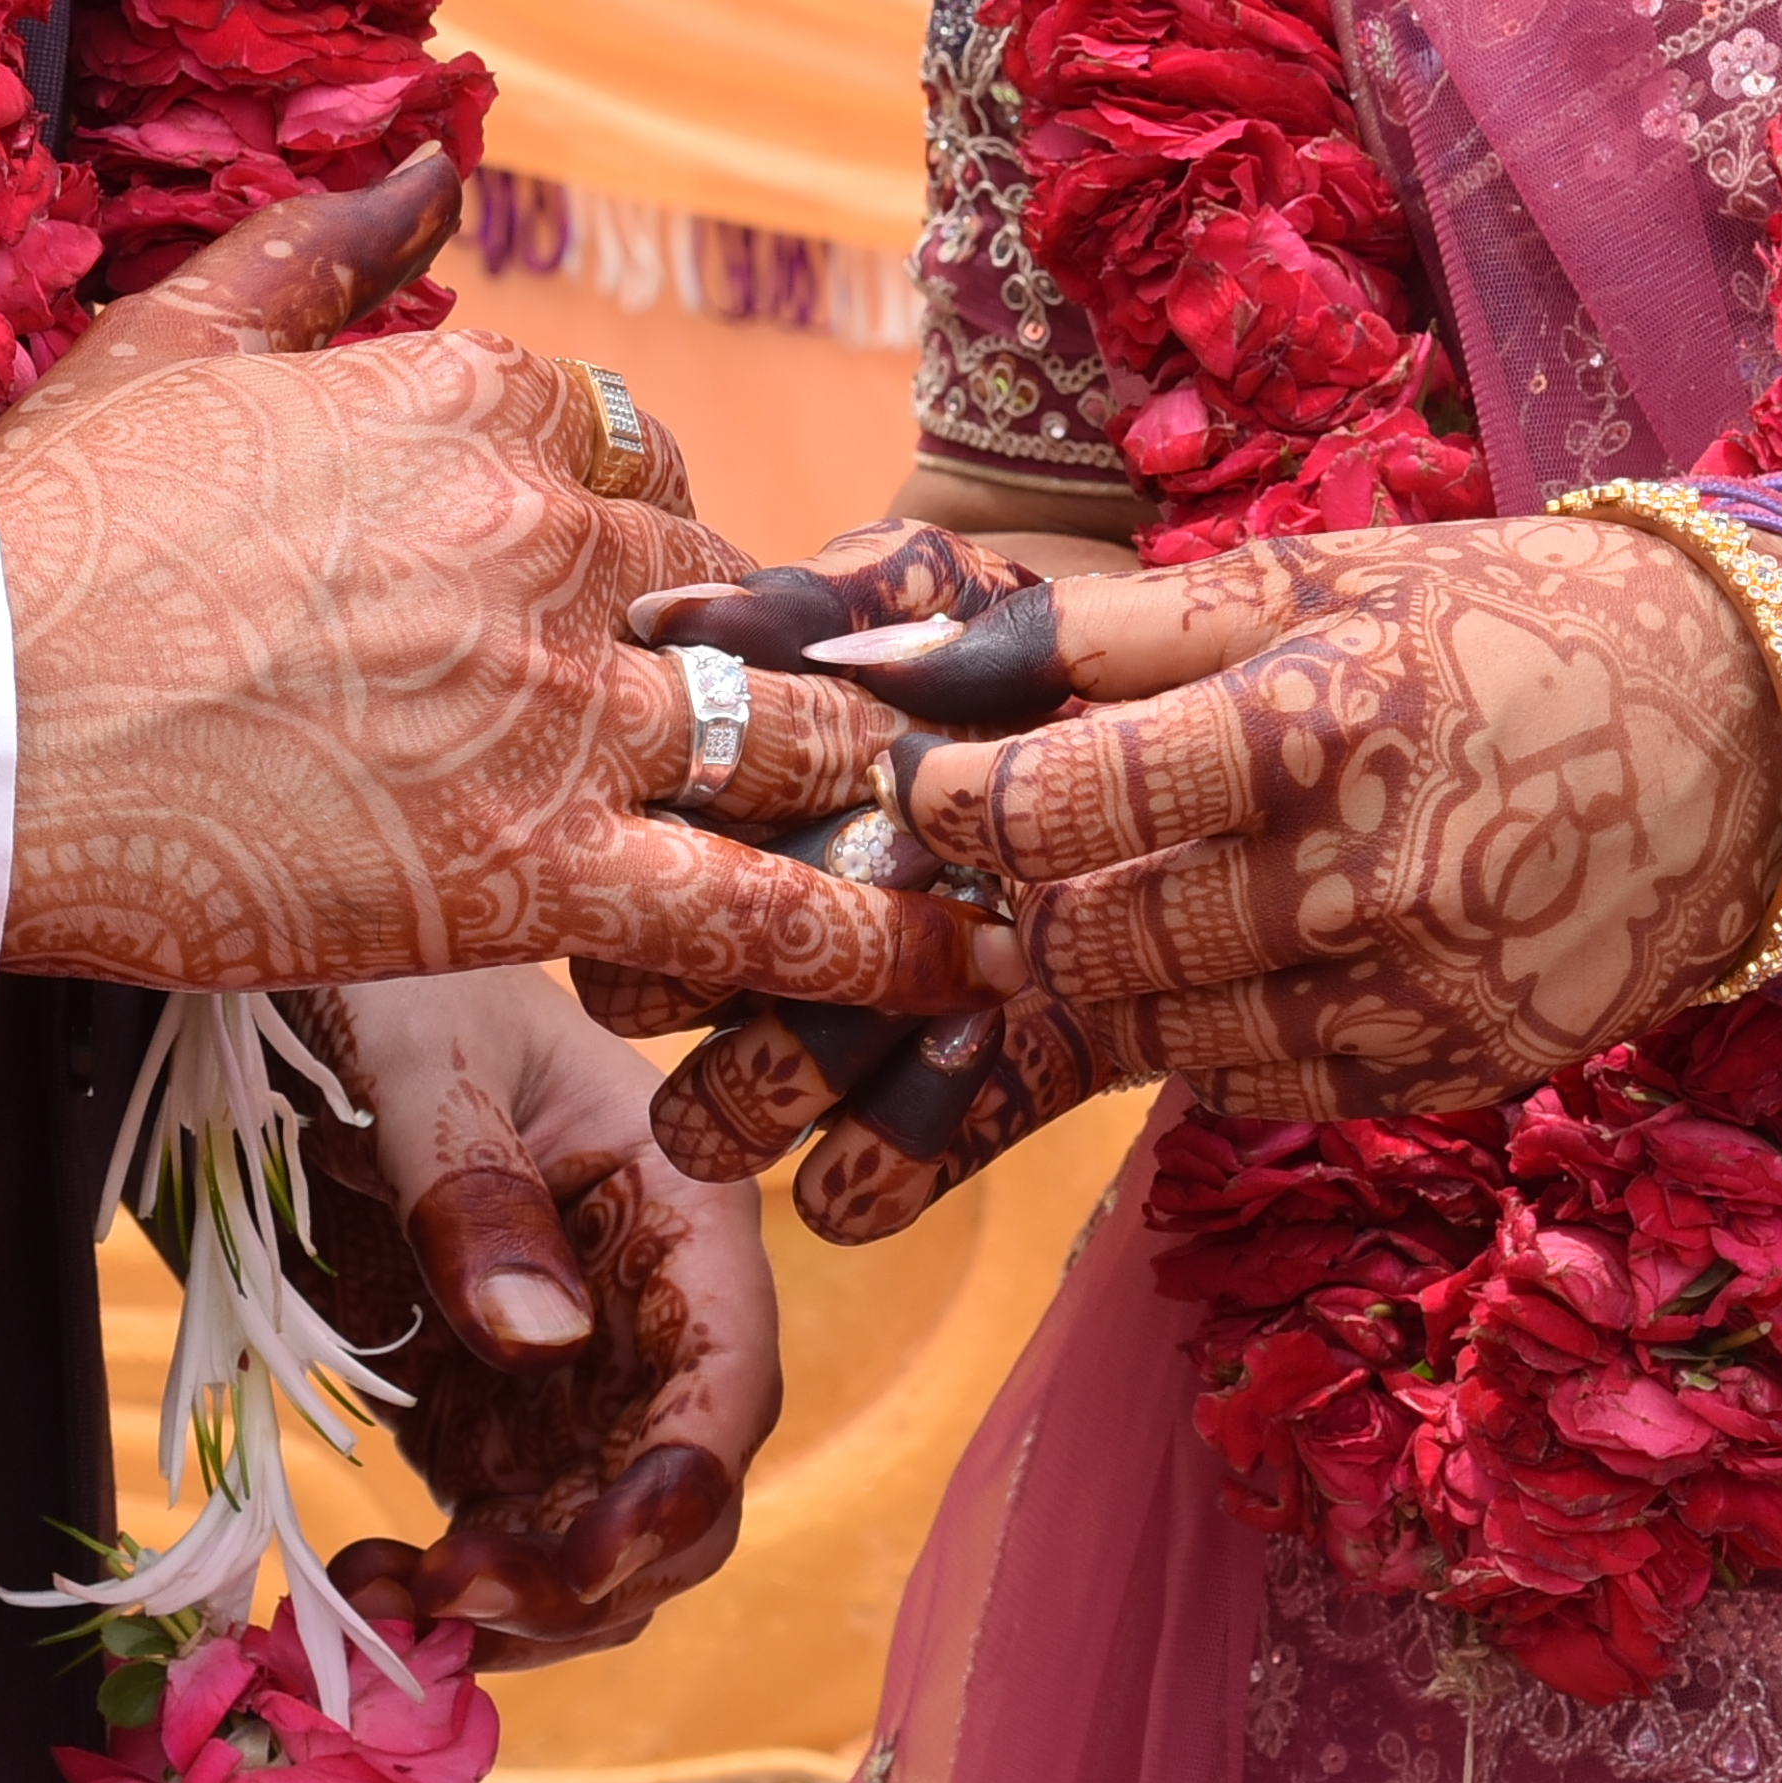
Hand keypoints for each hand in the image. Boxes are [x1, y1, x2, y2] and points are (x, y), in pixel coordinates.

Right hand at [0, 158, 967, 1002]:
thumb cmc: (37, 535)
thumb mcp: (174, 335)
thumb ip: (326, 248)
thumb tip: (430, 159)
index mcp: (474, 398)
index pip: (630, 449)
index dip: (636, 526)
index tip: (627, 587)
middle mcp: (545, 538)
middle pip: (725, 593)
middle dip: (765, 659)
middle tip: (804, 720)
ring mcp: (553, 709)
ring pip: (783, 736)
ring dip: (868, 784)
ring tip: (949, 833)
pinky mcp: (533, 868)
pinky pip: (752, 908)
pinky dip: (874, 942)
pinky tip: (964, 967)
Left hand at [288, 972, 774, 1663]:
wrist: (286, 981)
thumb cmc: (382, 980)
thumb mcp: (414, 1051)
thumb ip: (471, 1187)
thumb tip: (540, 1344)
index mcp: (678, 1206)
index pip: (729, 1378)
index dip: (678, 1488)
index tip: (587, 1561)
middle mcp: (650, 1312)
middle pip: (677, 1499)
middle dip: (588, 1577)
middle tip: (452, 1594)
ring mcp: (574, 1380)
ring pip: (598, 1549)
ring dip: (515, 1607)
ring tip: (389, 1601)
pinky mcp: (491, 1421)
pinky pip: (504, 1541)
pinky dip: (446, 1589)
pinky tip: (363, 1581)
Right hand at [564, 518, 1115, 1244]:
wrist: (1167, 726)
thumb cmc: (1025, 645)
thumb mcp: (931, 583)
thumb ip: (824, 596)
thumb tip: (685, 624)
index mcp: (702, 814)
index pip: (614, 860)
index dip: (705, 829)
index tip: (845, 776)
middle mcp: (733, 935)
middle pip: (636, 999)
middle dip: (749, 954)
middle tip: (903, 882)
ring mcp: (816, 1045)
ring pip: (715, 1122)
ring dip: (808, 1066)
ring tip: (944, 982)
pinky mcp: (923, 1126)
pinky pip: (847, 1199)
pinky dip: (899, 1145)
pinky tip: (987, 1044)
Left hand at [851, 515, 1781, 1119]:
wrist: (1751, 734)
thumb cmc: (1502, 624)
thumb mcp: (1316, 580)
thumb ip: (1098, 631)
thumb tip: (888, 670)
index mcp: (1328, 716)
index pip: (1070, 802)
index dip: (965, 803)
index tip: (932, 786)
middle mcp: (1375, 872)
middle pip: (1101, 942)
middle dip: (1029, 910)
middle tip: (1020, 868)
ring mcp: (1424, 990)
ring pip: (1166, 1036)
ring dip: (1111, 983)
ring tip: (1130, 906)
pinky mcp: (1461, 1068)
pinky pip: (1262, 1088)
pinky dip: (1212, 1039)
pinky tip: (1242, 963)